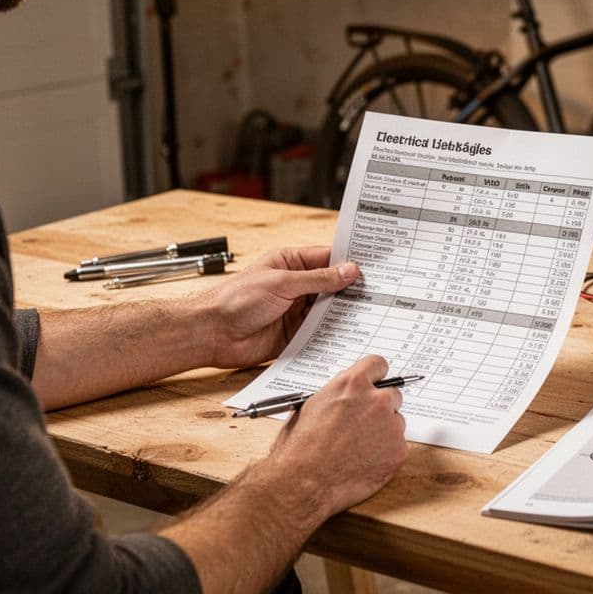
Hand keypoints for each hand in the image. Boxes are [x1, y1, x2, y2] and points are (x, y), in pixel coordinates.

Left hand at [197, 246, 358, 369]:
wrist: (212, 333)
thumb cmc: (235, 300)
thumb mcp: (281, 283)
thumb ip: (318, 279)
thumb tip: (349, 271)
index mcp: (290, 263)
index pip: (328, 259)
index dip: (349, 262)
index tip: (374, 266)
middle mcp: (296, 286)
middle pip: (332, 286)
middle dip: (352, 290)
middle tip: (380, 292)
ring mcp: (296, 311)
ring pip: (329, 311)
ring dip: (345, 313)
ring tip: (371, 313)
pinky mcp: (294, 335)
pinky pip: (320, 333)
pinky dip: (333, 334)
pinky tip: (350, 334)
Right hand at [271, 355, 407, 514]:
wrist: (304, 482)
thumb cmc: (300, 448)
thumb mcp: (311, 406)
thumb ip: (336, 395)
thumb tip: (343, 396)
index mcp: (353, 384)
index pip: (378, 364)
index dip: (376, 376)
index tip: (376, 382)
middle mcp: (377, 400)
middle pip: (393, 394)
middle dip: (381, 407)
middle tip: (363, 424)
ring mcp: (391, 425)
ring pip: (396, 422)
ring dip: (384, 432)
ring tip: (358, 448)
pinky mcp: (399, 450)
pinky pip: (397, 447)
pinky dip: (385, 454)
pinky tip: (364, 462)